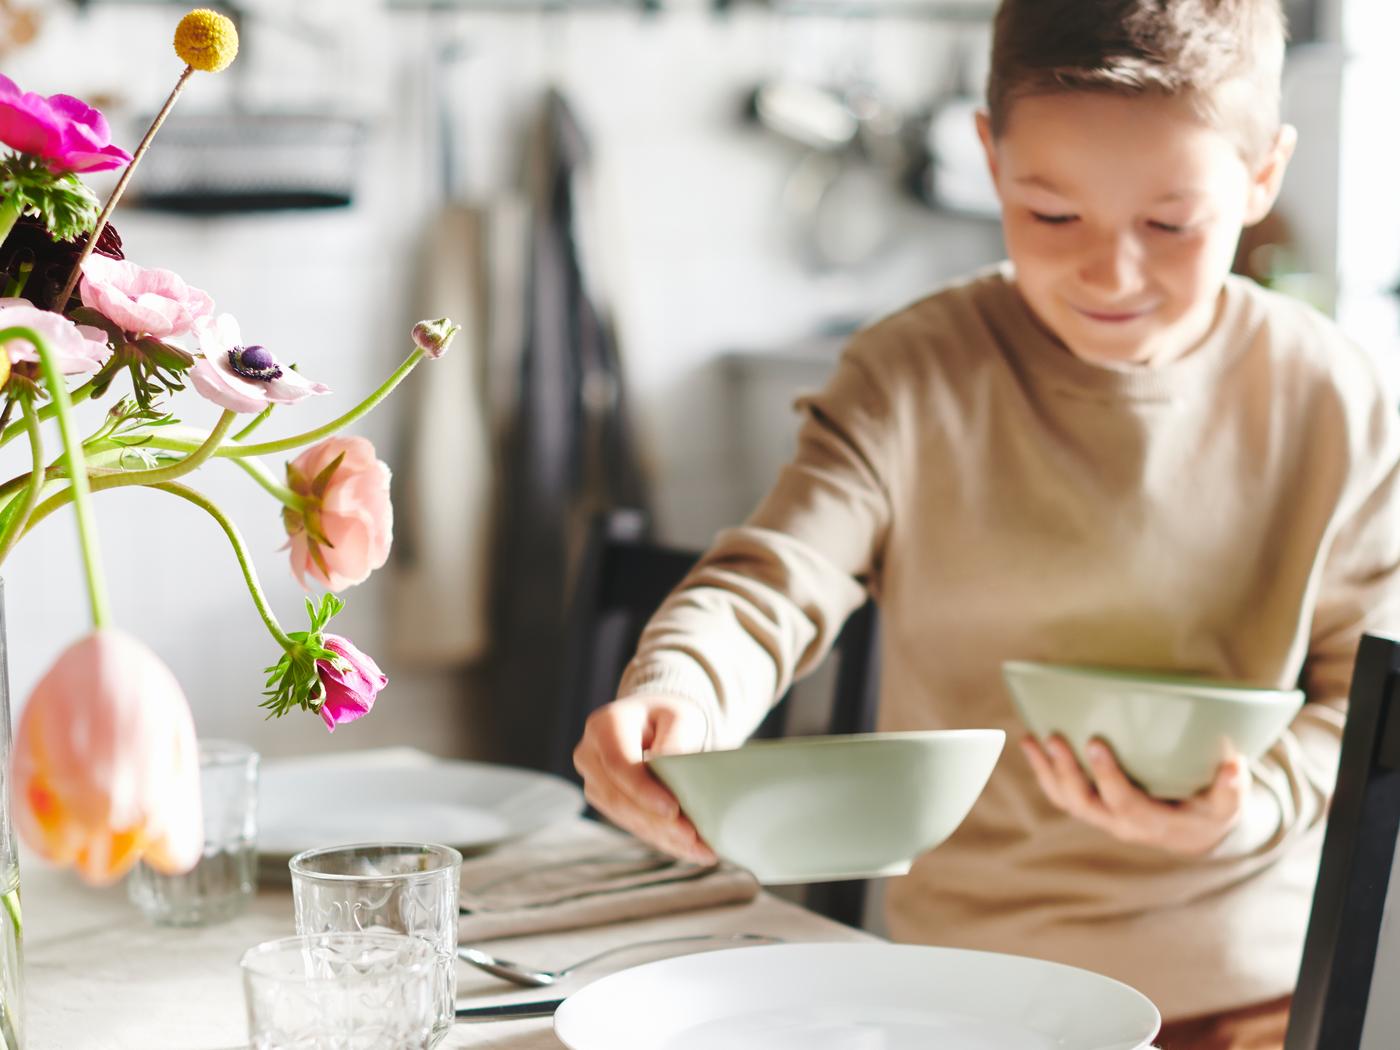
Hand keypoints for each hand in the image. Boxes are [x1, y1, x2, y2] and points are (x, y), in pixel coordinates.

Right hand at [572, 694, 715, 864]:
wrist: (652, 723)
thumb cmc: (668, 717)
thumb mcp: (680, 717)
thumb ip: (676, 740)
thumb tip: (670, 768)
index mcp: (604, 726)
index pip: (619, 764)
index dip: (643, 790)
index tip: (673, 810)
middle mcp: (590, 755)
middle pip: (619, 798)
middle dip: (657, 822)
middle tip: (693, 838)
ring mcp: (593, 781)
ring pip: (625, 817)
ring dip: (662, 836)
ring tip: (700, 849)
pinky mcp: (605, 802)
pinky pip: (631, 824)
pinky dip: (661, 838)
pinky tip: (689, 848)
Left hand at [1020, 734, 1248, 855]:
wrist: (1193, 835)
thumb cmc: (1211, 813)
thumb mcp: (1228, 806)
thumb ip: (1231, 787)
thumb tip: (1234, 764)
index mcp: (1152, 824)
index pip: (1123, 802)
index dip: (1106, 776)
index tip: (1095, 743)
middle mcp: (1120, 824)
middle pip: (1084, 804)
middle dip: (1065, 771)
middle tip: (1053, 737)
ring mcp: (1103, 818)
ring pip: (1066, 800)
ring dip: (1045, 771)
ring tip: (1030, 739)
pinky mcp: (1093, 808)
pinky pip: (1062, 795)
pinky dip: (1044, 772)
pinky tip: (1032, 745)